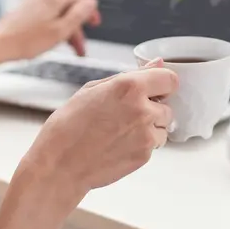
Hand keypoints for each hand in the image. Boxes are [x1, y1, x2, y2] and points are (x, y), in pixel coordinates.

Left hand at [0, 0, 100, 60]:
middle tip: (79, 47)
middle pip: (67, 8)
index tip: (94, 24)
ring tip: (67, 48)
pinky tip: (50, 42)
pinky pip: (45, 16)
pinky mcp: (24, 10)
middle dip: (75, 28)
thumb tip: (91, 2)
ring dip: (65, 30)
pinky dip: (52, 27)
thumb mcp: (60, 30)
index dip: (89, 13)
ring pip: (56, 13)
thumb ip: (79, 15)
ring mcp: (31, 1)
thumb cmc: (26, 41)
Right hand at [0, 60, 175, 228]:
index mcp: (129, 87)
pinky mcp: (145, 156)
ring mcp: (146, 135)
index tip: (153, 89)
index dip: (161, 84)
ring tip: (120, 131)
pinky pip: (154, 145)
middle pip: (167, 106)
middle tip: (125, 115)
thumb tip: (156, 63)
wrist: (59, 165)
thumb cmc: (68, 126)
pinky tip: (118, 144)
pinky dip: (142, 144)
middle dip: (152, 108)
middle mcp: (142, 110)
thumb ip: (130, 75)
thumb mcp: (92, 89)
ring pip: (163, 127)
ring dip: (149, 127)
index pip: (170, 79)